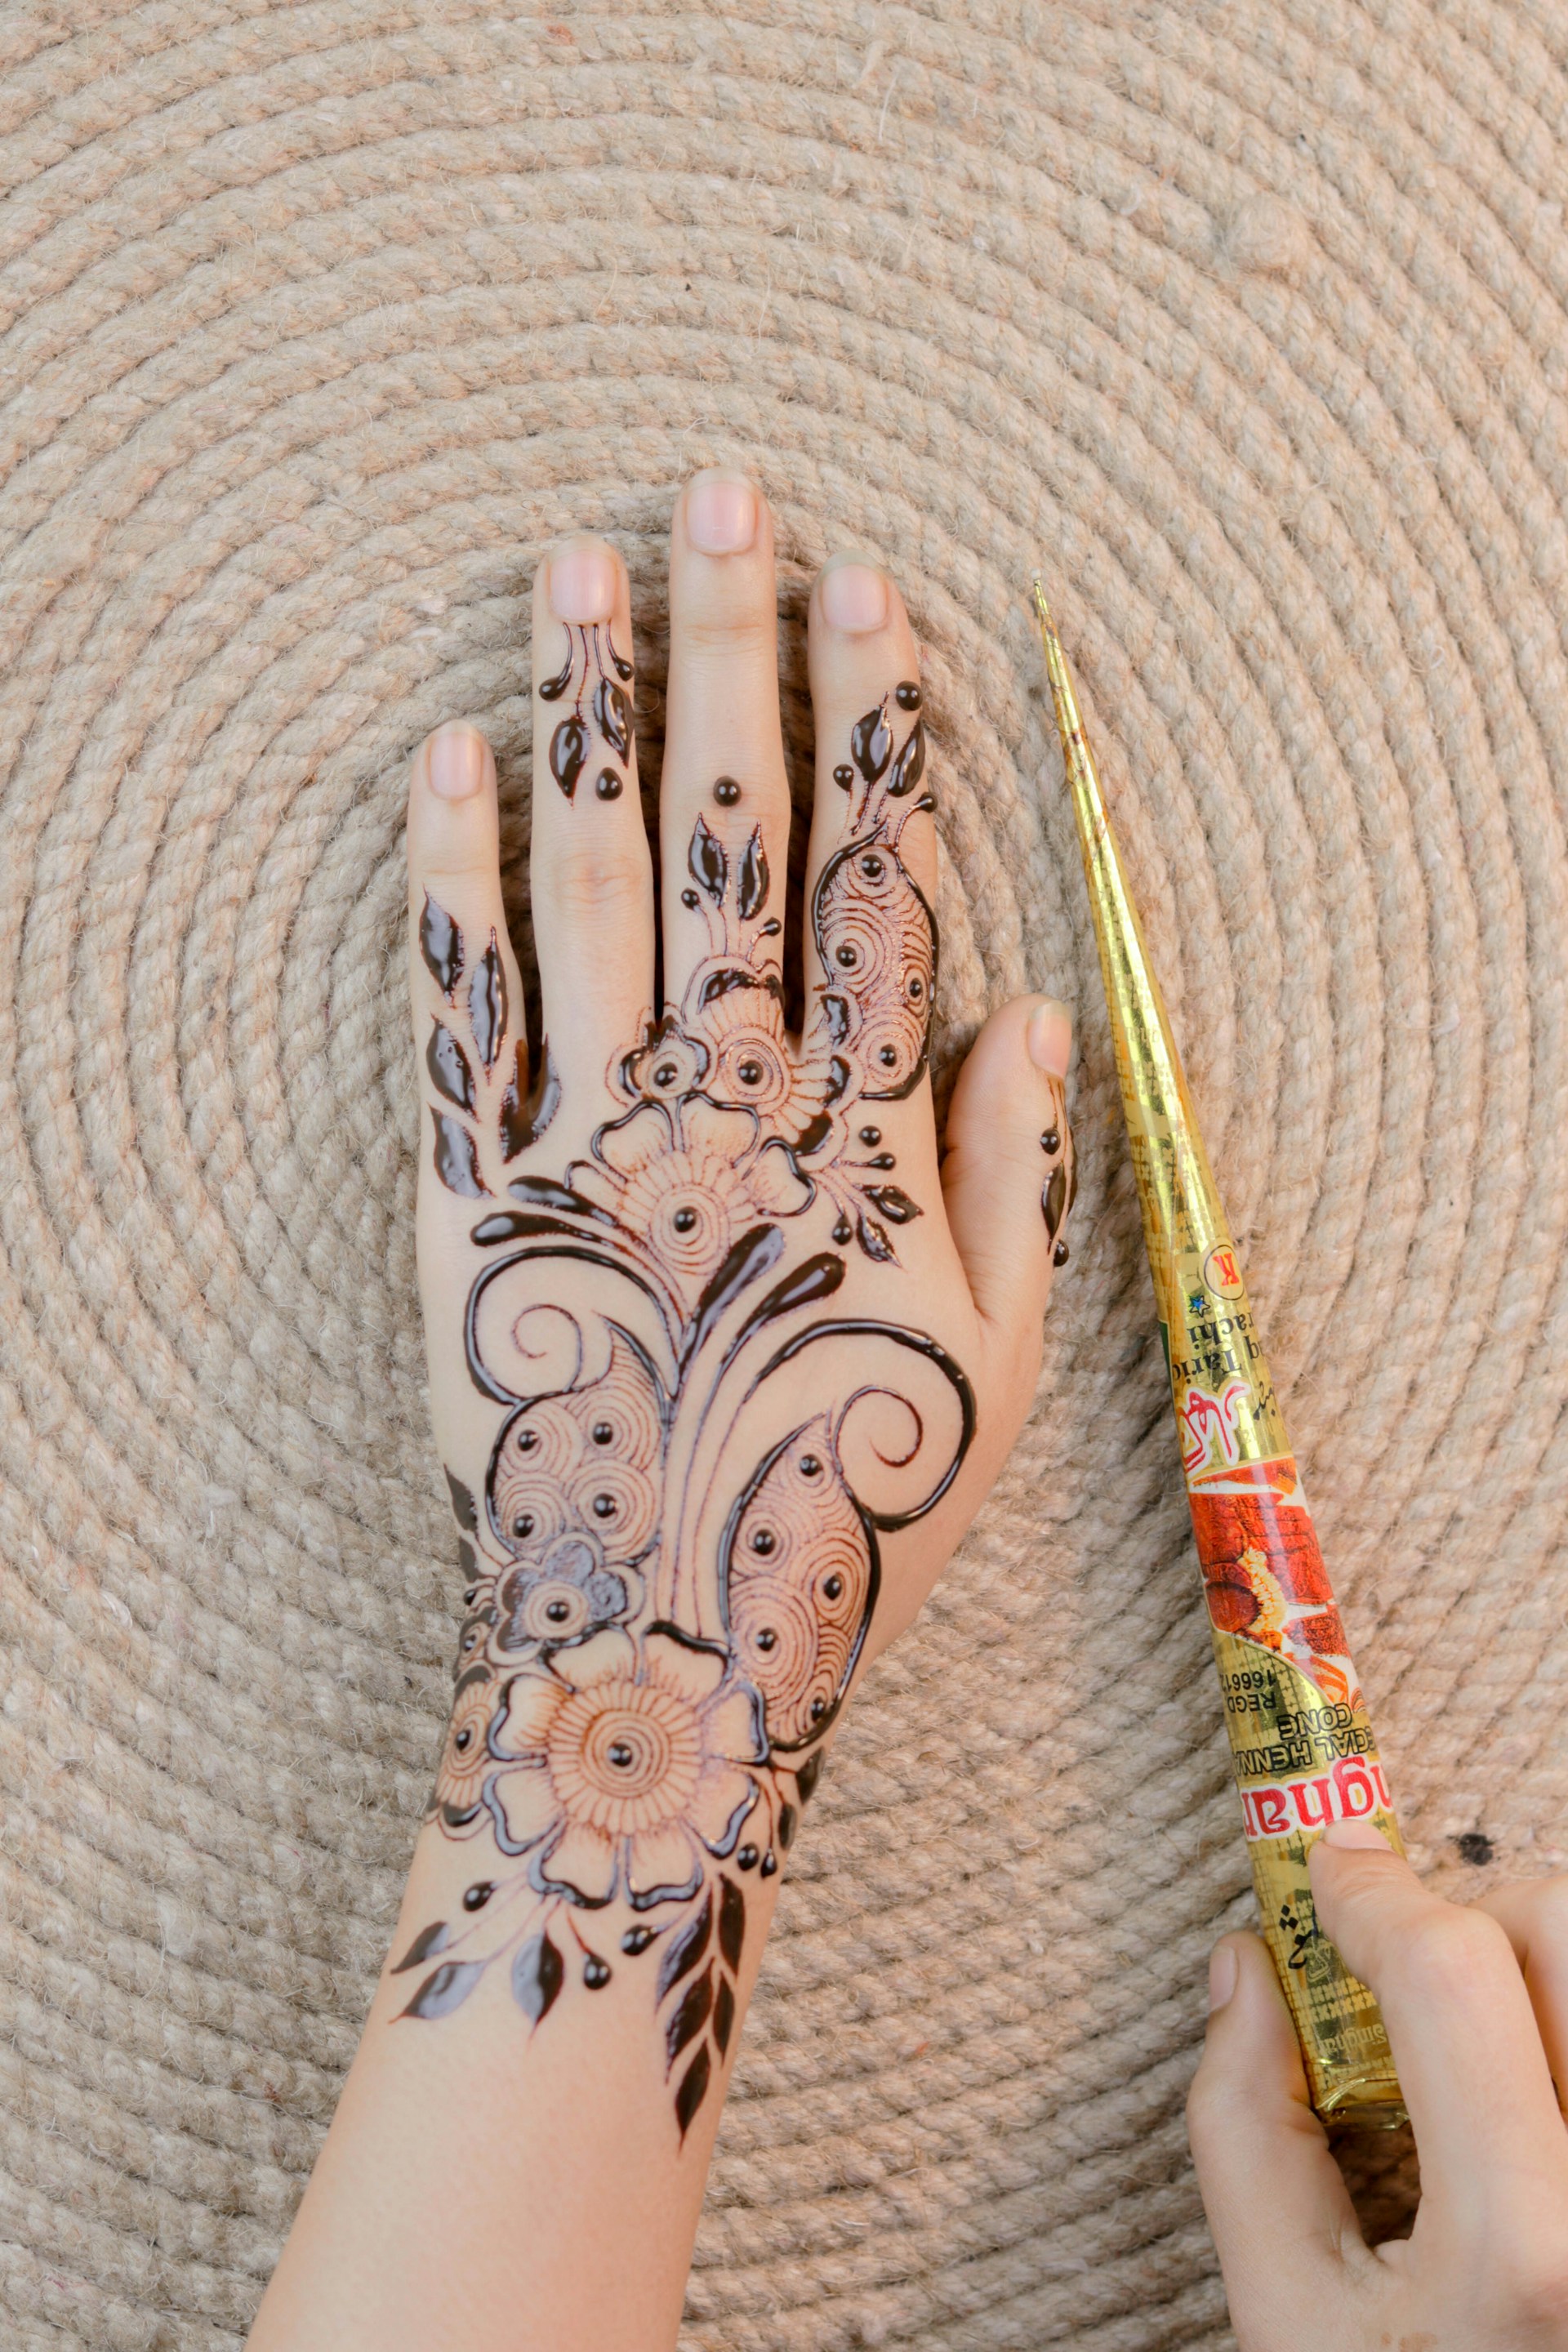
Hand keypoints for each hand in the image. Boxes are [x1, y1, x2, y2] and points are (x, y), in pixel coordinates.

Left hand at [399, 474, 1075, 2139]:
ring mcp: (592, 1136)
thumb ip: (1020, 1177)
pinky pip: (458, 1008)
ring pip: (592, 886)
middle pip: (734, 839)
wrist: (657, 1634)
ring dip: (588, 717)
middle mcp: (728, 1101)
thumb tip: (1028, 1007)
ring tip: (579, 568)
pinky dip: (447, 878)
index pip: (876, 881)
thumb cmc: (842, 1499)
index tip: (877, 588)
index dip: (880, 726)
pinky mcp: (469, 1191)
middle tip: (723, 494)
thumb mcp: (996, 1364)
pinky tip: (443, 754)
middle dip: (735, 656)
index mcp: (860, 1132)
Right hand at [1188, 1819, 1567, 2349]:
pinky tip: (1540, 2097)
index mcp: (1522, 2256)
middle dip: (1476, 1914)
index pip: (1451, 1975)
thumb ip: (1246, 2131)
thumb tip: (1246, 1968)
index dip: (1370, 1890)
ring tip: (1486, 2045)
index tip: (1326, 1866)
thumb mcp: (1291, 2326)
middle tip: (1413, 1966)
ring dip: (1542, 1968)